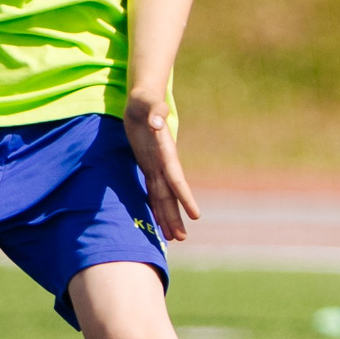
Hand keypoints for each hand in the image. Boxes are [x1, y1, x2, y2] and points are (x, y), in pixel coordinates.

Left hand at [124, 98, 201, 243]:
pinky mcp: (148, 167)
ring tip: (174, 238)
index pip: (177, 179)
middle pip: (171, 196)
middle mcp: (164, 164)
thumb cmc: (145, 100)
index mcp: (166, 152)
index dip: (185, 197)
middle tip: (182, 238)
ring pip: (164, 197)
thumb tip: (157, 122)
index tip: (196, 215)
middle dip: (176, 217)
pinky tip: (159, 221)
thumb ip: (155, 112)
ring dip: (168, 217)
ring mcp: (156, 167)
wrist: (143, 100)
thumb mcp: (147, 103)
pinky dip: (156, 207)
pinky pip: (153, 192)